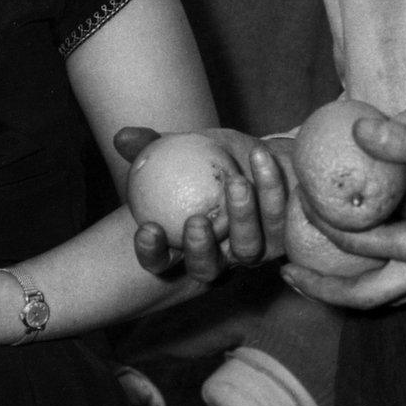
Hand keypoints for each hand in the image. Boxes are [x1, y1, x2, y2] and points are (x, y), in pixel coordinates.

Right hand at [119, 127, 289, 281]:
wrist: (256, 159)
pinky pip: (278, 221)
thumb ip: (149, 146)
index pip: (158, 261)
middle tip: (197, 219)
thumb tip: (122, 138)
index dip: (151, 252)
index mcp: (181, 246)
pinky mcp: (283, 240)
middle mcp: (216, 258)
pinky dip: (271, 189)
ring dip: (242, 218)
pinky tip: (262, 159)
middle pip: (205, 267)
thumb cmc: (206, 157)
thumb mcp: (176, 149)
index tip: (148, 227)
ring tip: (238, 183)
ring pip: (247, 249)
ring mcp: (249, 252)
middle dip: (200, 249)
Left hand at [284, 119, 405, 308]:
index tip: (298, 201)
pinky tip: (360, 259)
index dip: (320, 223)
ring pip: (389, 298)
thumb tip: (356, 128)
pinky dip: (375, 280)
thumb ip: (402, 141)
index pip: (356, 244)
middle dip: (323, 291)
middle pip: (367, 297)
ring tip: (314, 276)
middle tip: (286, 274)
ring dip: (348, 291)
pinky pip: (405, 286)